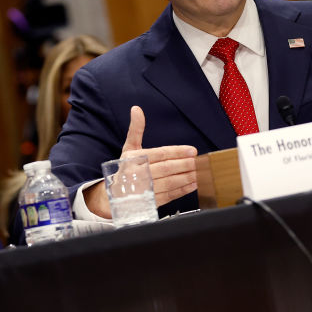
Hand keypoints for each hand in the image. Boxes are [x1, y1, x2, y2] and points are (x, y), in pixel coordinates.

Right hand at [83, 106, 197, 217]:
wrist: (114, 195)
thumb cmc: (125, 168)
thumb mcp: (128, 148)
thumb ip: (136, 130)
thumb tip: (136, 109)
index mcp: (134, 159)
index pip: (159, 154)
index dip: (177, 152)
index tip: (192, 151)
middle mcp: (138, 174)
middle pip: (166, 168)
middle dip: (184, 165)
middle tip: (197, 162)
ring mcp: (144, 190)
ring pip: (169, 183)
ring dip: (186, 178)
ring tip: (197, 172)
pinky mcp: (150, 202)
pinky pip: (169, 195)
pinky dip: (183, 190)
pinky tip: (192, 184)